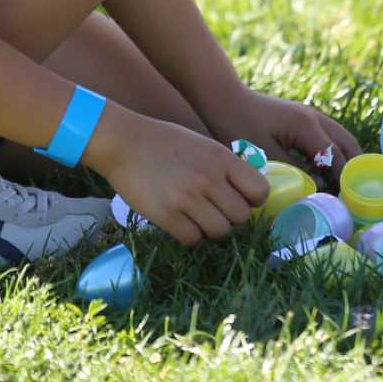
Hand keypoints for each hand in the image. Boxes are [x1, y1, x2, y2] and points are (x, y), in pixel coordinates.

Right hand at [85, 107, 268, 247]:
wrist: (123, 142)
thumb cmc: (164, 142)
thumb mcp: (203, 145)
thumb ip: (225, 166)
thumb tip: (246, 192)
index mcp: (221, 158)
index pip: (259, 191)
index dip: (253, 201)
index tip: (240, 200)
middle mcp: (209, 178)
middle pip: (241, 217)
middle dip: (231, 218)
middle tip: (215, 211)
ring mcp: (187, 198)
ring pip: (220, 232)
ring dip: (211, 229)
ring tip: (197, 218)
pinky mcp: (166, 214)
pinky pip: (193, 239)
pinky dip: (190, 236)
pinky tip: (181, 223)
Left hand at [207, 86, 361, 177]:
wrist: (223, 98)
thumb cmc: (239, 126)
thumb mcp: (266, 154)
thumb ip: (295, 171)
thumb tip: (320, 185)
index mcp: (307, 126)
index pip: (337, 157)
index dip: (343, 179)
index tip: (346, 200)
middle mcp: (314, 117)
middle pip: (347, 143)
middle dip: (353, 167)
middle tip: (352, 192)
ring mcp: (310, 114)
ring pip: (339, 137)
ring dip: (344, 158)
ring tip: (340, 183)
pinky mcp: (301, 116)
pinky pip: (327, 135)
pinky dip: (332, 152)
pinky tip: (323, 170)